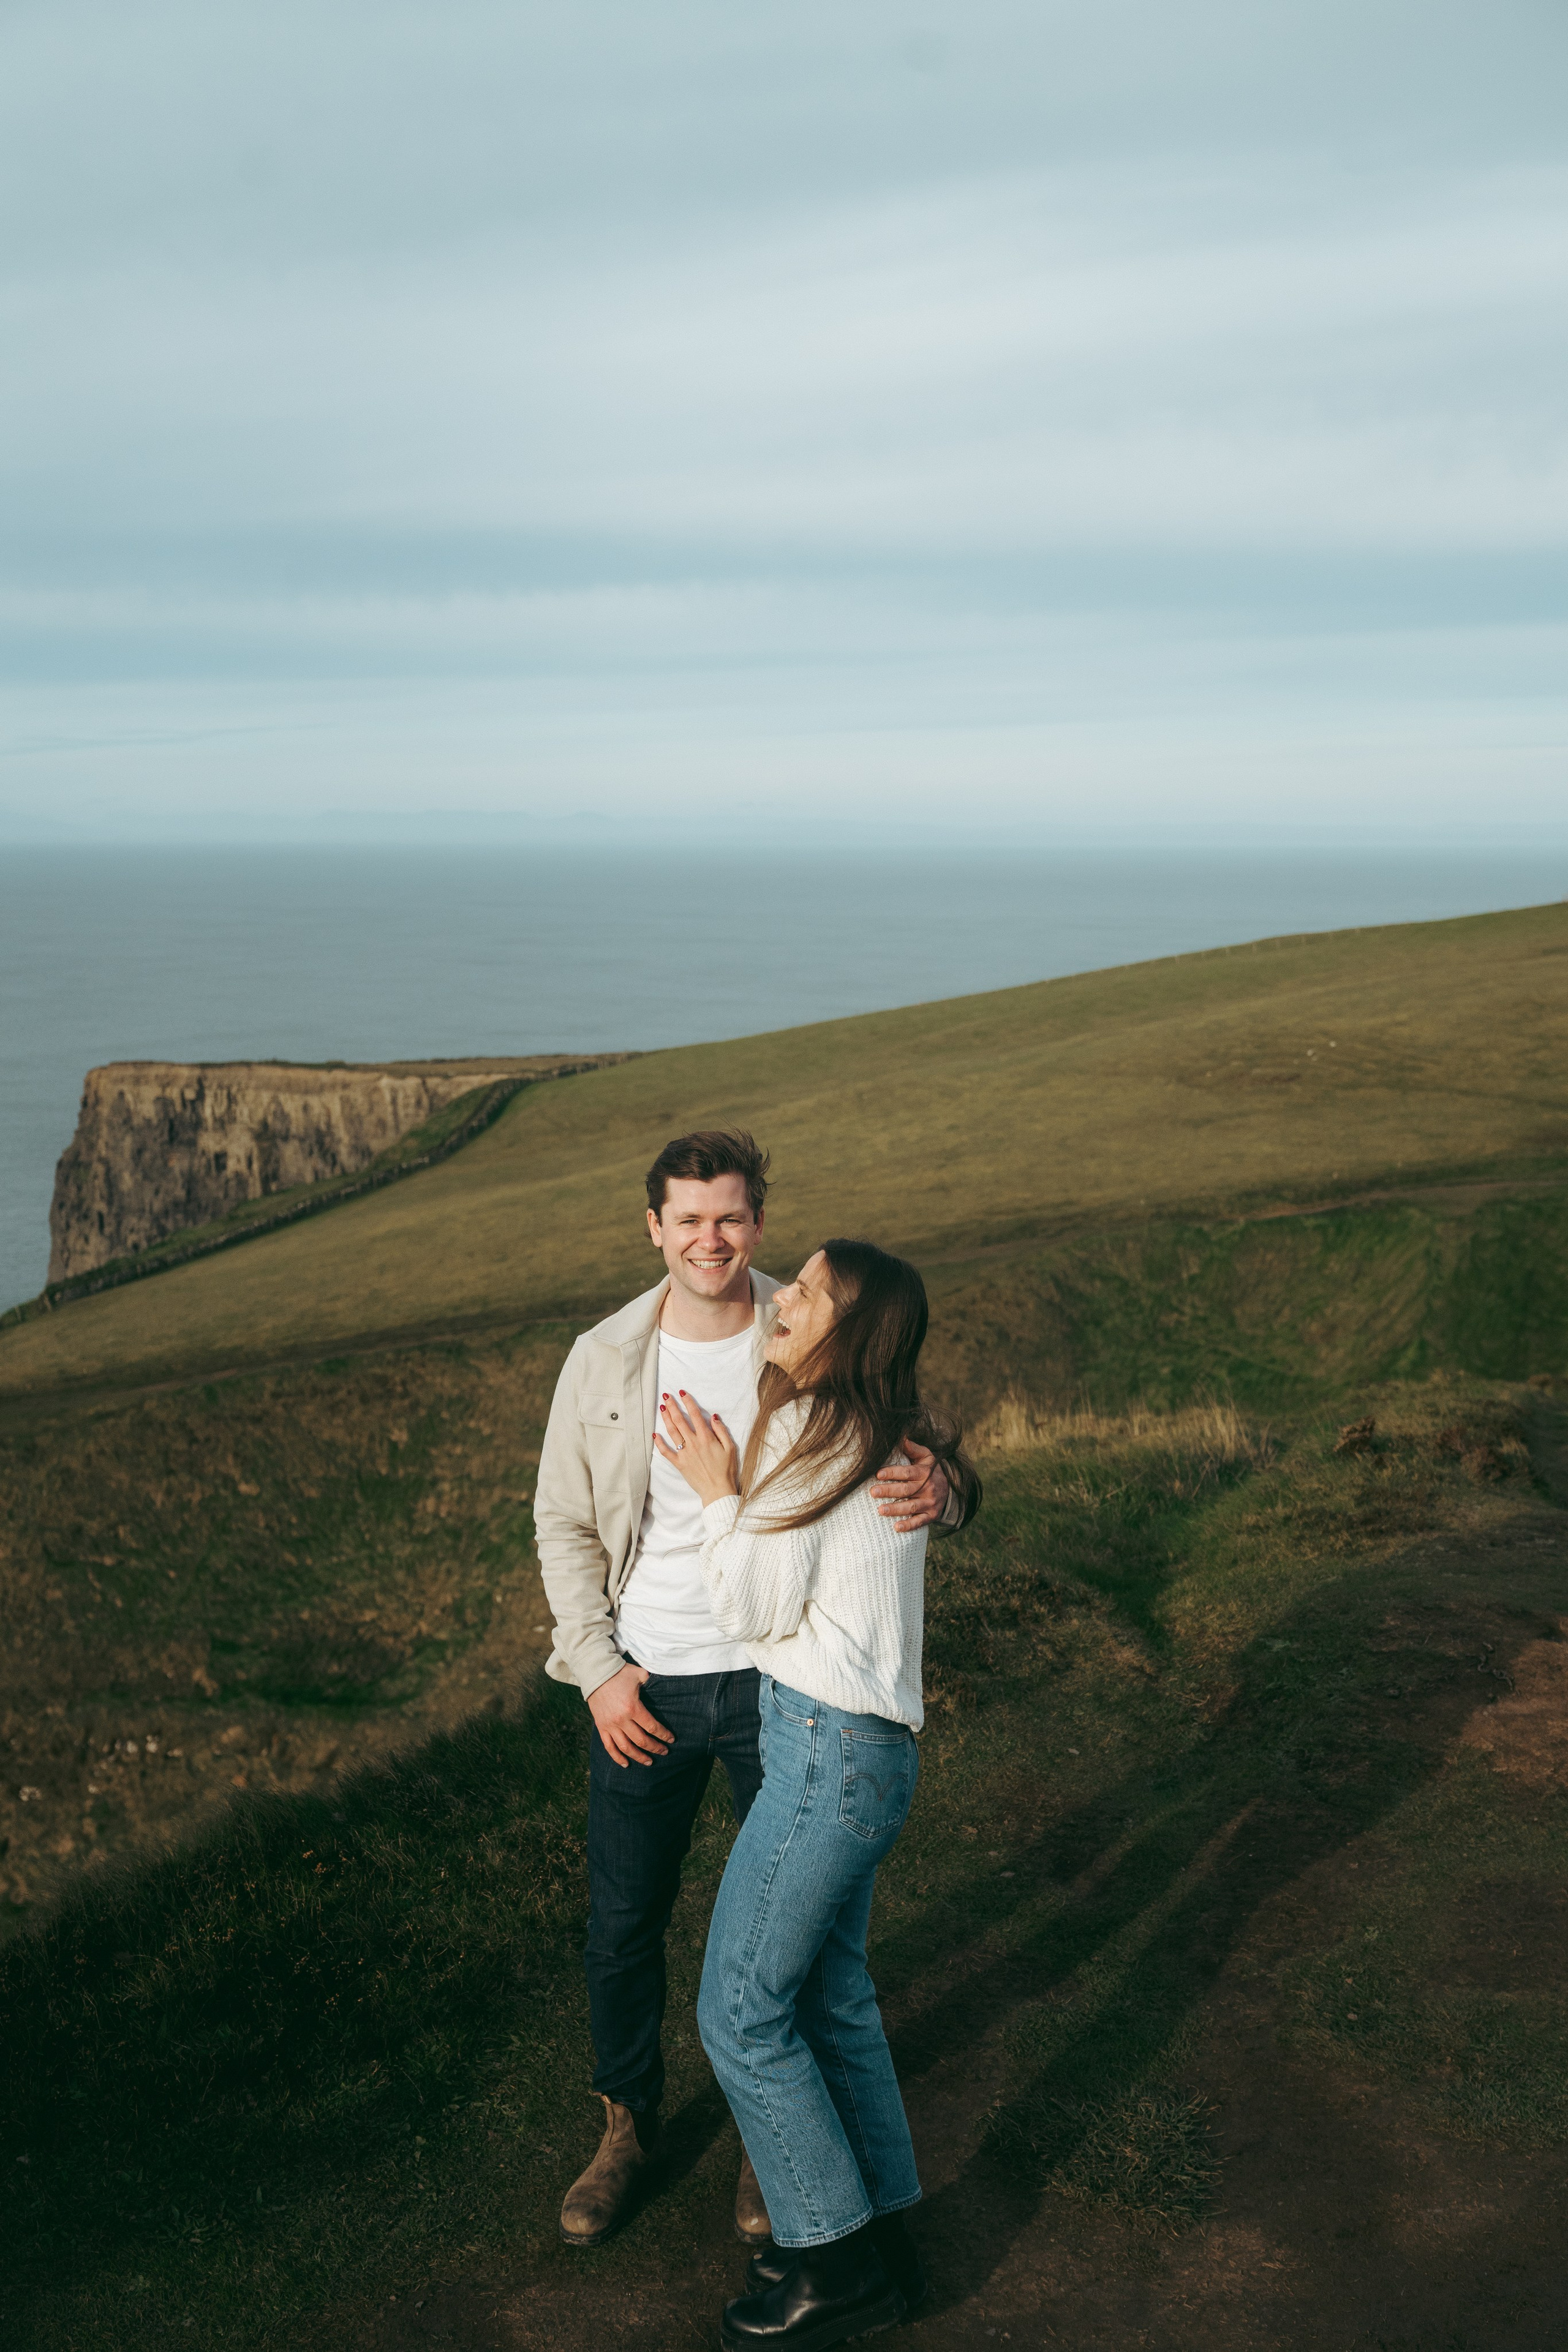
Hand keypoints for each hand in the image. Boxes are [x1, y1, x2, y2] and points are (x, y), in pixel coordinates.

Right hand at [587, 1662, 674, 1767]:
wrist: (596, 1673)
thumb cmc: (620, 1673)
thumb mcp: (639, 1674)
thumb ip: (651, 1681)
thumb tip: (661, 1685)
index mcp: (633, 1708)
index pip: (652, 1727)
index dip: (663, 1735)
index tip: (671, 1740)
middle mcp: (621, 1720)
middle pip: (641, 1741)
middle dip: (655, 1748)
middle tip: (664, 1752)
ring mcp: (610, 1725)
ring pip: (626, 1748)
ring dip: (639, 1757)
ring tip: (649, 1762)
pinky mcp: (601, 1727)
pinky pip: (609, 1746)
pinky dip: (617, 1757)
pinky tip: (626, 1764)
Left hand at [653, 1389, 739, 1505]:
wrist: (717, 1490)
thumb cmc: (726, 1470)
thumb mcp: (730, 1448)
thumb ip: (721, 1431)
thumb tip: (713, 1417)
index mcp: (706, 1437)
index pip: (695, 1414)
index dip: (688, 1402)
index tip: (682, 1393)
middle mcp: (693, 1443)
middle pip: (680, 1420)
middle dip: (672, 1406)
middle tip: (666, 1396)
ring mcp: (684, 1453)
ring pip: (672, 1432)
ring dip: (666, 1418)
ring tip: (661, 1408)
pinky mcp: (679, 1464)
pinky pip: (666, 1452)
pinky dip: (659, 1443)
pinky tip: (655, 1434)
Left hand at [871, 1439, 948, 1532]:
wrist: (950, 1489)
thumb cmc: (930, 1470)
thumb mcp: (926, 1457)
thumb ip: (912, 1448)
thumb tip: (901, 1437)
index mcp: (924, 1472)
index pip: (907, 1473)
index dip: (892, 1473)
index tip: (878, 1474)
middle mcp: (928, 1488)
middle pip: (906, 1490)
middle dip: (889, 1491)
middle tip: (873, 1492)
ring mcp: (930, 1503)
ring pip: (911, 1506)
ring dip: (895, 1509)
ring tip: (880, 1510)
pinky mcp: (931, 1515)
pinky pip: (920, 1521)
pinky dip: (909, 1525)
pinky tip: (896, 1527)